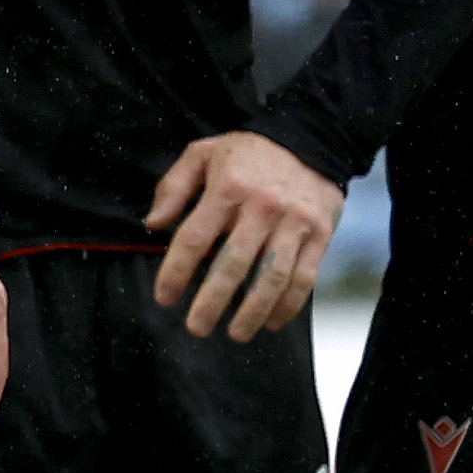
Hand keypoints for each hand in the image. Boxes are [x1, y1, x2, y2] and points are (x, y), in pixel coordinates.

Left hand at [147, 130, 342, 343]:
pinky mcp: (319, 234)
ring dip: (252, 312)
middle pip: (233, 264)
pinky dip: (288, 305)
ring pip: (272, 277)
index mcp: (228, 187)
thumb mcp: (203, 153)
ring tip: (235, 334)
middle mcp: (262, 206)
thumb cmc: (249, 153)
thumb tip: (153, 224)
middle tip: (196, 328)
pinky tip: (272, 322)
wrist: (310, 138)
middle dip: (212, 302)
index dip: (176, 271)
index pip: (195, 237)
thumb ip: (174, 187)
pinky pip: (304, 277)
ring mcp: (293, 222)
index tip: (165, 297)